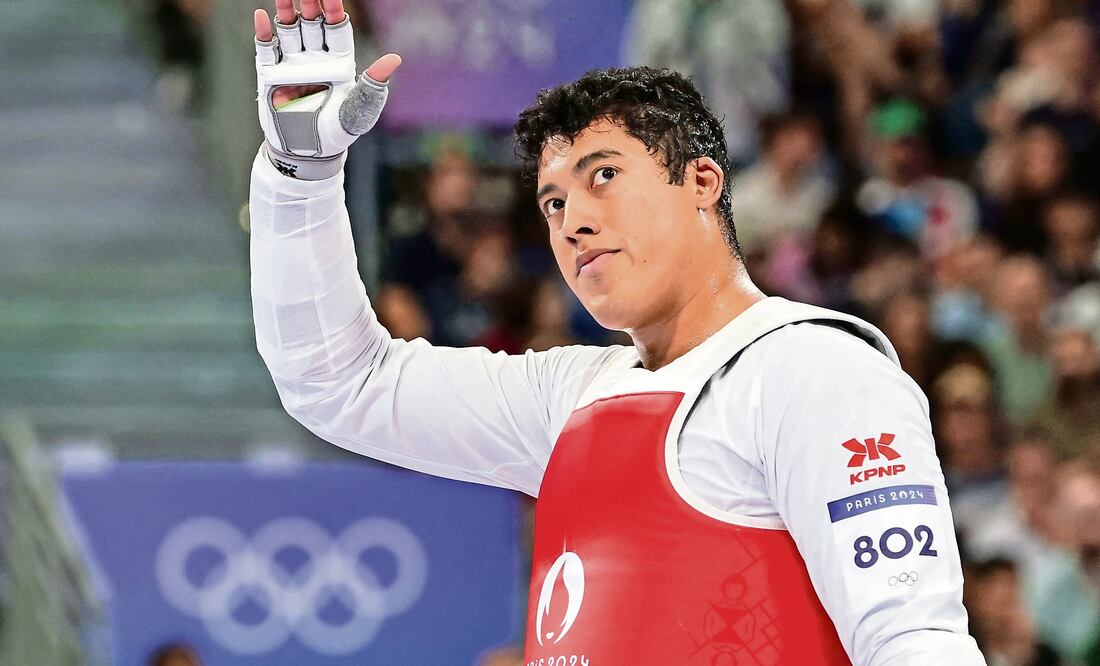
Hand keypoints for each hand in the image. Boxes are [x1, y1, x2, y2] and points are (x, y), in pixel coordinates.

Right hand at [253, 0, 400, 177]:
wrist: (307, 155)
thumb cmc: (337, 133)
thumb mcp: (358, 112)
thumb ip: (373, 86)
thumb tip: (394, 59)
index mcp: (338, 63)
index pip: (337, 28)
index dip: (334, 9)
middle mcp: (316, 58)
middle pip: (312, 22)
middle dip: (310, 2)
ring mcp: (292, 64)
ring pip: (289, 29)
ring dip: (287, 10)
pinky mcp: (270, 74)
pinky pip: (267, 49)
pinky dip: (264, 33)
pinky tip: (263, 16)